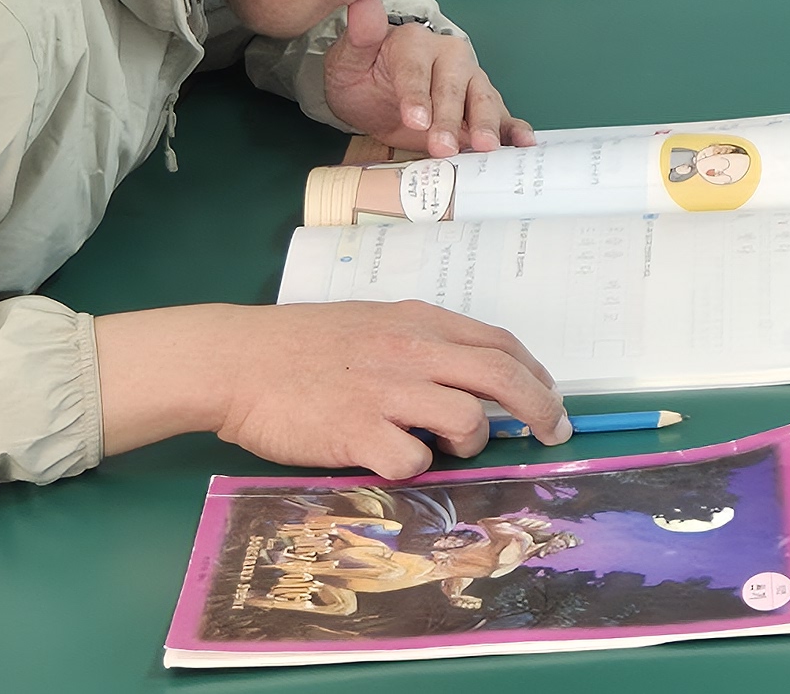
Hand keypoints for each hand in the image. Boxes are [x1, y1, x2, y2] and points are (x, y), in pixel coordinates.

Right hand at [97, 302, 570, 472]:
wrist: (237, 360)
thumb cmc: (301, 344)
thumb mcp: (373, 323)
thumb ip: (421, 344)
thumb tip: (466, 374)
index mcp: (419, 322)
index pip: (500, 344)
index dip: (536, 374)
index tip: (550, 397)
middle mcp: (413, 352)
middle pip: (503, 379)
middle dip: (541, 410)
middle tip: (553, 433)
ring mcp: (387, 392)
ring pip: (469, 420)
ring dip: (471, 442)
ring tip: (448, 448)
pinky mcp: (358, 433)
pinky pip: (412, 460)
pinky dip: (414, 467)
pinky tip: (394, 460)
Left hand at [324, 0, 528, 158]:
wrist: (377, 90)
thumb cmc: (365, 75)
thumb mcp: (349, 59)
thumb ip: (359, 36)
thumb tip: (363, 3)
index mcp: (416, 43)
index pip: (416, 70)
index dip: (416, 96)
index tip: (415, 120)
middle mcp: (449, 57)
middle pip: (455, 87)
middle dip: (450, 118)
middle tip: (443, 145)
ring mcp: (470, 81)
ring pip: (483, 100)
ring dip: (486, 125)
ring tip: (486, 147)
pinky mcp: (481, 106)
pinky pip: (502, 115)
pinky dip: (513, 129)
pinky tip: (521, 142)